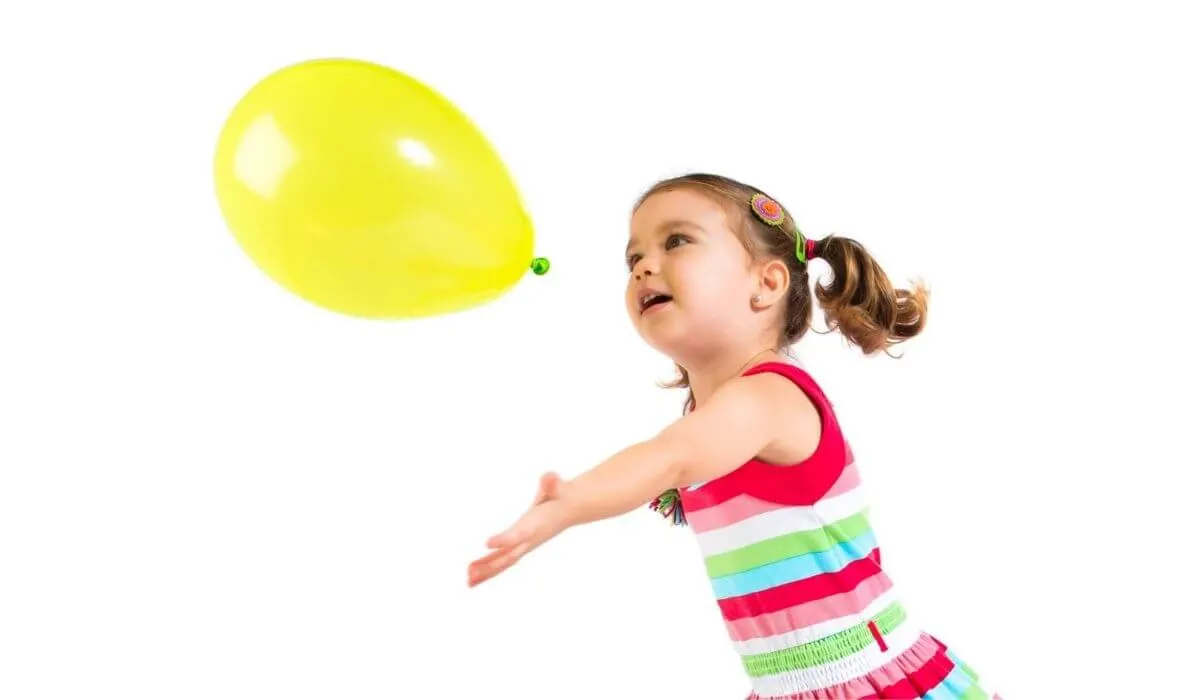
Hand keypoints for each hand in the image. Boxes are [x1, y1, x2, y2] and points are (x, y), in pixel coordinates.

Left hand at [467, 472, 570, 586]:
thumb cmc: (561, 495)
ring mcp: (525, 545)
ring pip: (504, 562)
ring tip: (468, 581)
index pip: (519, 534)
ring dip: (486, 571)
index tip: (486, 543)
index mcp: (536, 525)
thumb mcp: (557, 486)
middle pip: (509, 556)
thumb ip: (552, 482)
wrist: (572, 508)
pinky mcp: (521, 546)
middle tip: (470, 575)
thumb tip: (551, 476)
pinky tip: (473, 573)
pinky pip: (503, 559)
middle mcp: (530, 539)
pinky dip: (489, 567)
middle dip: (490, 566)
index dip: (504, 539)